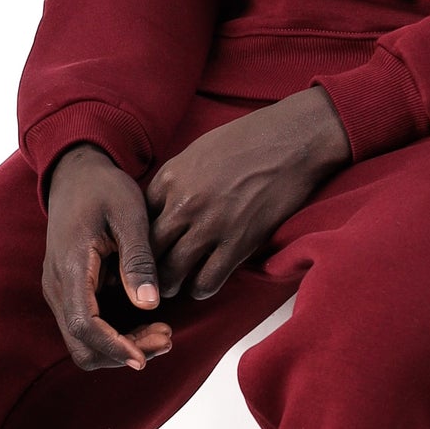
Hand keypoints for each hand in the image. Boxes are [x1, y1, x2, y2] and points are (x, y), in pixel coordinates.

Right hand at [42, 144, 173, 371]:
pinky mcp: (70, 292)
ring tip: (163, 333)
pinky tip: (148, 321)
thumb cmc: (103, 189)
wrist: (76, 175)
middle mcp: (57, 286)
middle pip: (82, 345)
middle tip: (166, 338)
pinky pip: (88, 327)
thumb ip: (138, 260)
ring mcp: (60, 291)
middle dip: (122, 352)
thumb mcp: (129, 215)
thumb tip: (149, 305)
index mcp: (70, 268)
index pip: (84, 325)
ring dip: (122, 346)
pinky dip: (116, 334)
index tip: (145, 358)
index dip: (115, 347)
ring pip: (84, 341)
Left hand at [147, 86, 350, 300]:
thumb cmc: (249, 139)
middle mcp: (184, 204)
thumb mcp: (199, 150)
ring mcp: (210, 225)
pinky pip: (207, 281)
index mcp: (171, 178)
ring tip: (172, 287)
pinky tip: (202, 286)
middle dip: (146, 267)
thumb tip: (163, 203)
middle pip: (149, 250)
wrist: (292, 139)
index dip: (136, 240)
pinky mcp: (238, 243)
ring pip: (172, 272)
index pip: (138, 221)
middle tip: (147, 278)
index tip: (139, 250)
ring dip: (169, 284)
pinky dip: (201, 289)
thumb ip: (177, 179)